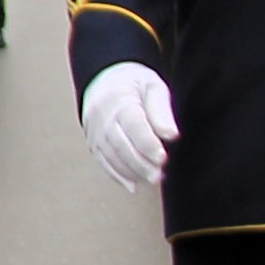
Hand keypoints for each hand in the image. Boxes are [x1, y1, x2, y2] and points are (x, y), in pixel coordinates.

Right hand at [81, 62, 180, 191]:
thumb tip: (171, 135)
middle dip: (140, 163)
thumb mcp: (153, 87)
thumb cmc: (133, 83)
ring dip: (131, 172)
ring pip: (110, 156)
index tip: (163, 157)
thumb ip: (162, 110)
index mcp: (120, 100)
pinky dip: (117, 176)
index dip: (147, 144)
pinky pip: (103, 161)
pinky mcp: (93, 142)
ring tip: (152, 180)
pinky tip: (133, 185)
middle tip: (159, 175)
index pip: (133, 125)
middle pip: (120, 144)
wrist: (103, 79)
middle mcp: (103, 117)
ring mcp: (95, 131)